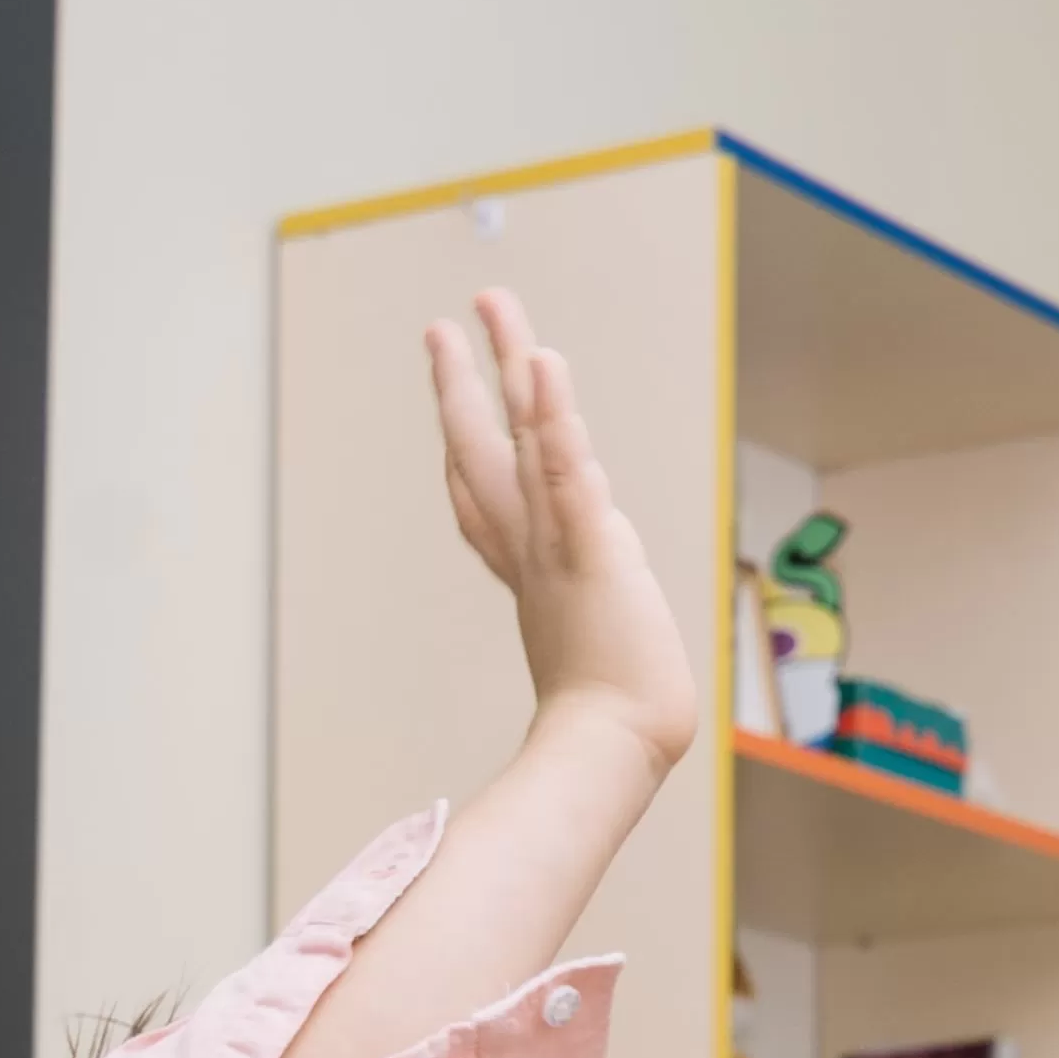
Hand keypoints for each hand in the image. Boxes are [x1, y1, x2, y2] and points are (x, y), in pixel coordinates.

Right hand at [420, 288, 696, 779]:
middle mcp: (529, 548)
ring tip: (494, 307)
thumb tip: (571, 645)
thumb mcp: (590, 656)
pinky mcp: (589, 547)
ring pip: (521, 442)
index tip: (450, 393)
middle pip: (482, 451)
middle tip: (442, 325)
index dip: (462, 441)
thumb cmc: (612, 721)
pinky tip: (543, 362)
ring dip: (506, 370)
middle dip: (461, 385)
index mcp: (528, 570)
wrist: (616, 750)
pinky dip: (552, 417)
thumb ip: (582, 632)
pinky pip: (564, 470)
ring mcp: (554, 544)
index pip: (485, 497)